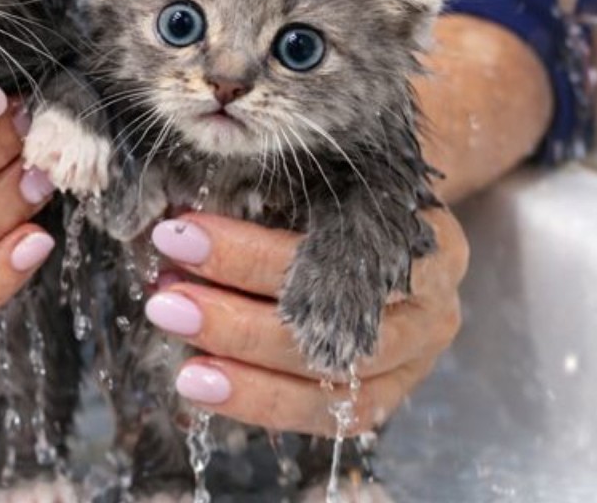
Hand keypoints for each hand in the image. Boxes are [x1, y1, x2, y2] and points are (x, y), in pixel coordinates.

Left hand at [143, 207, 467, 435]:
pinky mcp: (393, 393)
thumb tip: (173, 229)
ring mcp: (418, 354)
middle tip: (166, 301)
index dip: (250, 252)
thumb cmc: (340, 195)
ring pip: (332, 378)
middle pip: (329, 322)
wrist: (387, 226)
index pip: (328, 247)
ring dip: (242, 368)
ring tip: (180, 353)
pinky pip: (330, 416)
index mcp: (419, 230)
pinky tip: (203, 388)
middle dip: (235, 315)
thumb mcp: (316, 180)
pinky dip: (260, 403)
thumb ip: (266, 198)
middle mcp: (431, 299)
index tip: (180, 237)